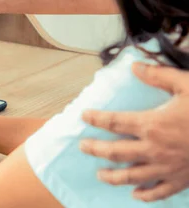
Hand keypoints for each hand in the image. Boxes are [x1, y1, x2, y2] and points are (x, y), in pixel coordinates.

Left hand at [80, 62, 188, 201]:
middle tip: (83, 147)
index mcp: (152, 124)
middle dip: (95, 149)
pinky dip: (146, 195)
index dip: (96, 119)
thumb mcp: (186, 85)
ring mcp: (166, 167)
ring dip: (113, 176)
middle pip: (115, 152)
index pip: (114, 122)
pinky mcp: (181, 180)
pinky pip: (159, 192)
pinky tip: (136, 194)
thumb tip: (135, 66)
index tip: (84, 116)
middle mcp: (154, 149)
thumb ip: (158, 76)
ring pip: (132, 176)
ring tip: (101, 175)